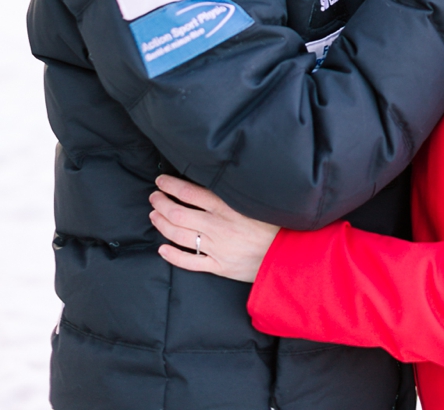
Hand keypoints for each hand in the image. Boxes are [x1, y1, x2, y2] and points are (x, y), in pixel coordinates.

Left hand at [149, 175, 278, 282]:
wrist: (290, 253)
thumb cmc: (277, 222)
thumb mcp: (256, 199)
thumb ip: (234, 191)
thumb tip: (216, 177)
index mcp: (226, 206)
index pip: (189, 192)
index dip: (171, 186)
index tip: (160, 181)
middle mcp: (217, 226)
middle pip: (178, 213)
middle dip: (161, 204)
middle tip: (154, 197)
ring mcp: (216, 248)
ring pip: (179, 235)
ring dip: (162, 225)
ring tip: (154, 217)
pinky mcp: (219, 267)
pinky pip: (189, 262)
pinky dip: (172, 255)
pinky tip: (162, 249)